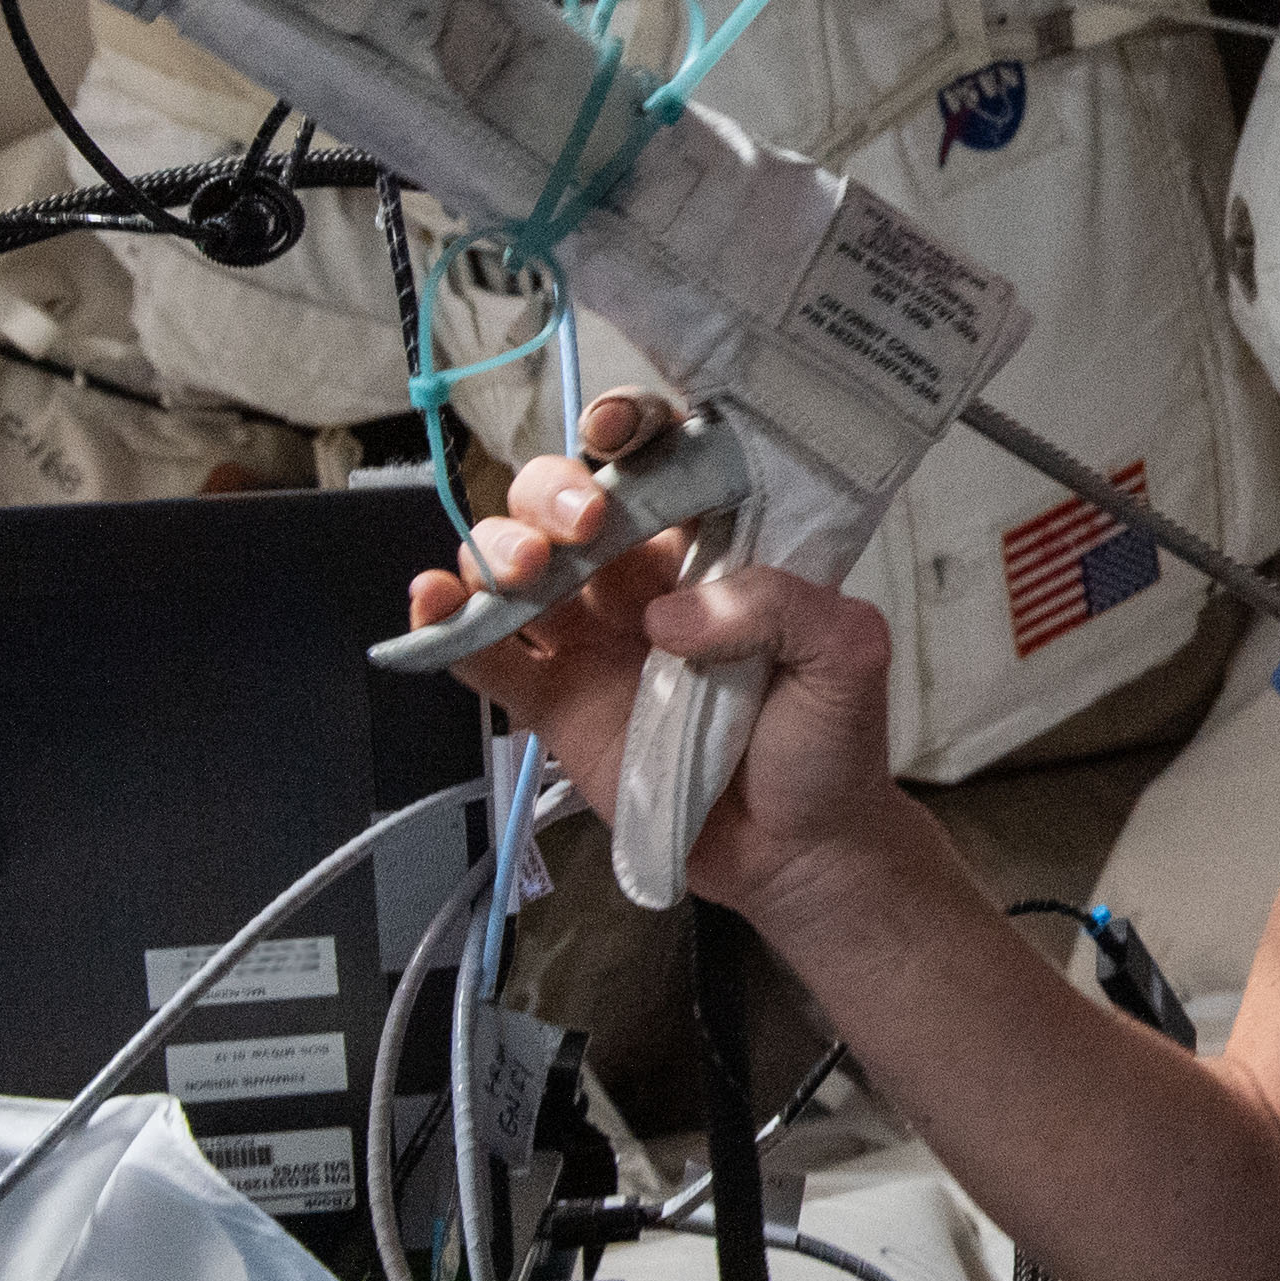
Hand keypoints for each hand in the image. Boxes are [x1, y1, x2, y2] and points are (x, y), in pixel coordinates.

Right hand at [400, 392, 910, 916]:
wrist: (798, 850)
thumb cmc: (830, 742)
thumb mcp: (846, 654)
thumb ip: (783, 607)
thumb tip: (669, 617)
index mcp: (712, 547)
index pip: (658, 461)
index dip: (626, 430)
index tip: (615, 431)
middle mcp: (642, 579)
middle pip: (566, 502)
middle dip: (554, 495)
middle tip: (582, 530)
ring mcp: (591, 639)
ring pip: (514, 565)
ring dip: (496, 549)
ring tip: (520, 576)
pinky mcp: (556, 703)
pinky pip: (487, 655)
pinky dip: (447, 625)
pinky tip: (432, 603)